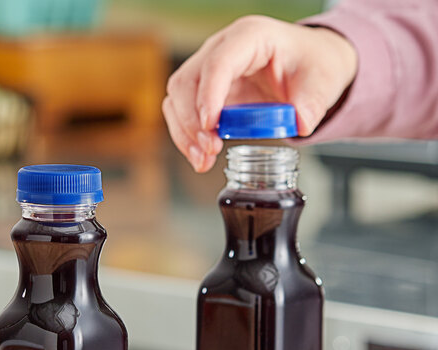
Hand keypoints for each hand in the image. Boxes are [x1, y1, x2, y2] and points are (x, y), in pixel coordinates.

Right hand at [162, 15, 357, 171]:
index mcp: (250, 37)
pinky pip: (182, 114)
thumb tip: (300, 124)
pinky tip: (201, 158)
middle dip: (191, 121)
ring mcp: (208, 72)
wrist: (308, 67)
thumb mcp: (323, 80)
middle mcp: (221, 50)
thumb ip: (313, 103)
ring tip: (203, 160)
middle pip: (187, 82)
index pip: (219, 61)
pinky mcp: (204, 94)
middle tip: (210, 149)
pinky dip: (187, 139)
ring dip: (184, 134)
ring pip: (177, 99)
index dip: (209, 94)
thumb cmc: (311, 65)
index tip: (211, 125)